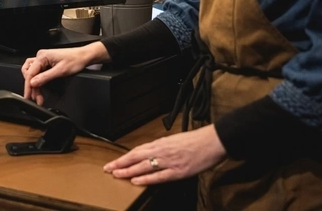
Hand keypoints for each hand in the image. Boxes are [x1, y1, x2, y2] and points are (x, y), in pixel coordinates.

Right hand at [21, 42, 107, 105]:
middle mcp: (41, 56)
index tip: (28, 96)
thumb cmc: (75, 60)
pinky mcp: (47, 62)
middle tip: (35, 98)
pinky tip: (39, 88)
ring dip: (33, 84)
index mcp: (42, 56)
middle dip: (31, 87)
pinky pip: (37, 72)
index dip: (28, 86)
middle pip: (30, 73)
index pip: (30, 73)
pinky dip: (37, 81)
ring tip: (37, 95)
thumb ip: (45, 77)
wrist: (84, 56)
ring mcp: (43, 59)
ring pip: (32, 73)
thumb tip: (33, 83)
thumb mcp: (60, 71)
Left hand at [104, 125, 226, 184]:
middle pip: (136, 157)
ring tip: (116, 174)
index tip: (114, 161)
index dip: (124, 157)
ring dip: (128, 171)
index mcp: (161, 143)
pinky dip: (146, 179)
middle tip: (108, 168)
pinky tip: (136, 181)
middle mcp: (162, 151)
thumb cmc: (196, 140)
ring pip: (143, 166)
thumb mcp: (175, 140)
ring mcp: (169, 161)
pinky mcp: (178, 171)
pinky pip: (159, 176)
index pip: (137, 150)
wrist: (212, 141)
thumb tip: (151, 153)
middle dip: (121, 163)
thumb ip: (162, 147)